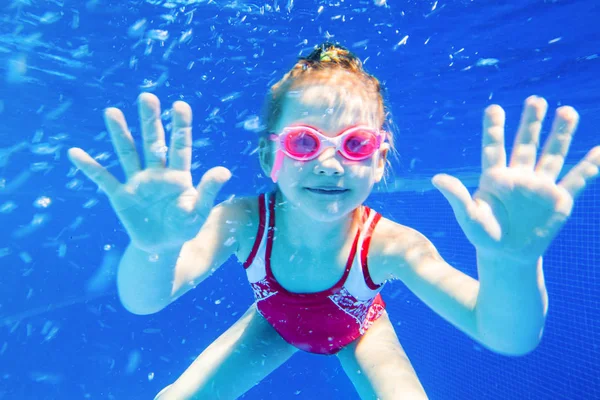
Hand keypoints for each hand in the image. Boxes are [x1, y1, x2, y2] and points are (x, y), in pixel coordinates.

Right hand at [68, 93, 230, 251]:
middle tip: (147, 97)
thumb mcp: (199, 212)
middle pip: (152, 142)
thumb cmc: (184, 227)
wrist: (162, 247)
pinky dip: (89, 166)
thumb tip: (224, 171)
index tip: (180, 105)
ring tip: (112, 111)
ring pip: (128, 153)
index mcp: (178, 175)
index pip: (180, 146)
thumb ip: (208, 191)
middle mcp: (157, 172)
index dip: (181, 126)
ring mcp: (137, 182)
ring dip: (120, 133)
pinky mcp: (120, 196)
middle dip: (150, 120)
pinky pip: (103, 179)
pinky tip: (75, 152)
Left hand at [432, 96, 598, 261]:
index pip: (493, 148)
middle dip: (531, 123)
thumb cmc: (484, 236)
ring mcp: (540, 187)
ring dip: (560, 134)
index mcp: (495, 178)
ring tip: (566, 111)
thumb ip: (457, 197)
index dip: (493, 129)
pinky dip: (590, 166)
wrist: (507, 256)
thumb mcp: (469, 217)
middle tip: (535, 100)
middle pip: (526, 144)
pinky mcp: (559, 200)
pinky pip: (577, 180)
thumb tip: (437, 178)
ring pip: (552, 155)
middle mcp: (519, 177)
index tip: (493, 108)